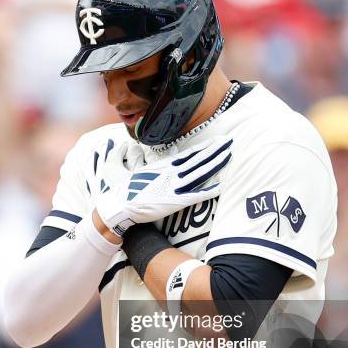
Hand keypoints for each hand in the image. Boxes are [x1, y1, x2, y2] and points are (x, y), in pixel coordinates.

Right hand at [95, 137, 231, 236]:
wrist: (118, 206)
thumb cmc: (126, 189)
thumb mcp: (139, 169)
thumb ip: (152, 160)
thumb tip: (164, 153)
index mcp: (163, 166)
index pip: (189, 154)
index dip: (204, 147)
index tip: (217, 140)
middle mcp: (171, 174)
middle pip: (198, 160)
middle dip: (214, 151)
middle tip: (229, 141)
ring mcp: (173, 187)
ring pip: (199, 174)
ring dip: (215, 165)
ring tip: (228, 156)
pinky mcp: (173, 202)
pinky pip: (195, 196)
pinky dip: (208, 190)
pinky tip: (221, 185)